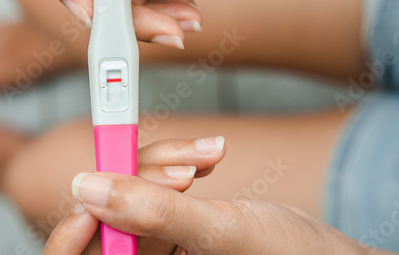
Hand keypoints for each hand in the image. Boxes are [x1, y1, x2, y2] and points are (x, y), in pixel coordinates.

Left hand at [43, 136, 226, 253]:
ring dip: (167, 162)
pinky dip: (178, 162)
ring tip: (207, 153)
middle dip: (142, 180)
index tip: (97, 184)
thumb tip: (88, 187)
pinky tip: (204, 157)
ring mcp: (158, 245)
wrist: (322, 253)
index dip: (76, 228)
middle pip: (107, 218)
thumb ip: (155, 212)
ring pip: (133, 191)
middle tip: (184, 168)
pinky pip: (156, 184)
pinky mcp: (172, 222)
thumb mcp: (222, 233)